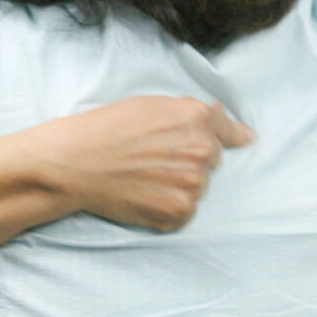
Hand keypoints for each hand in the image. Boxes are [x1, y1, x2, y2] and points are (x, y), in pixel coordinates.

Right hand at [32, 96, 254, 231]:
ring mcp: (192, 185)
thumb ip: (193, 114)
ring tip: (145, 174)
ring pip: (198, 186)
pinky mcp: (179, 212)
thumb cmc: (107, 128)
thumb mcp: (152, 104)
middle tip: (154, 157)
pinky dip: (169, 205)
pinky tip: (144, 192)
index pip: (228, 131)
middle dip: (190, 158)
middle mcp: (201, 151)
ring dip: (180, 183)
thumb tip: (236, 131)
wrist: (76, 162)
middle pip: (210, 159)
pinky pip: (185, 210)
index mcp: (197, 118)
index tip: (240, 141)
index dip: (227, 136)